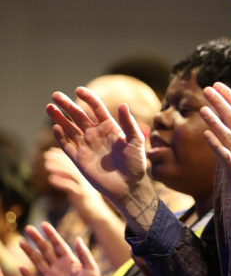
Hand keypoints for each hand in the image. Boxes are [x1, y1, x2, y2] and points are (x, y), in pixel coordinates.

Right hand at [20, 222, 103, 275]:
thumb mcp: (90, 267)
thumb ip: (84, 254)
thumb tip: (78, 239)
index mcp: (69, 259)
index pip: (58, 244)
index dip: (51, 234)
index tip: (44, 224)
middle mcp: (58, 266)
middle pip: (45, 250)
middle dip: (37, 239)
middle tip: (28, 228)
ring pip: (38, 261)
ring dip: (29, 252)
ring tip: (21, 242)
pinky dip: (28, 275)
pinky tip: (21, 268)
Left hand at [44, 147, 112, 224]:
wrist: (98, 217)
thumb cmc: (87, 204)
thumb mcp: (79, 188)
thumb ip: (70, 180)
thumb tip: (56, 173)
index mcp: (86, 175)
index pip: (74, 161)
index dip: (62, 155)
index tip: (51, 151)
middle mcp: (87, 178)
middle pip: (72, 164)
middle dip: (58, 158)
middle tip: (46, 155)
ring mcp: (85, 186)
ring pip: (71, 173)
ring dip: (58, 168)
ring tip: (46, 165)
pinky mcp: (82, 196)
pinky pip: (70, 186)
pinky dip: (60, 182)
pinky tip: (50, 179)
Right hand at [47, 88, 156, 231]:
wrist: (128, 185)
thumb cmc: (135, 162)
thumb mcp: (135, 140)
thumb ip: (128, 123)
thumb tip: (123, 105)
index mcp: (109, 126)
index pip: (96, 108)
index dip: (87, 98)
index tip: (78, 90)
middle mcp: (95, 133)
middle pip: (78, 116)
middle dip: (67, 105)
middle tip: (55, 95)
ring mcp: (86, 145)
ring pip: (69, 128)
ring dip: (59, 118)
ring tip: (49, 108)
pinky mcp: (79, 159)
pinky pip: (67, 145)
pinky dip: (60, 137)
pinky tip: (56, 128)